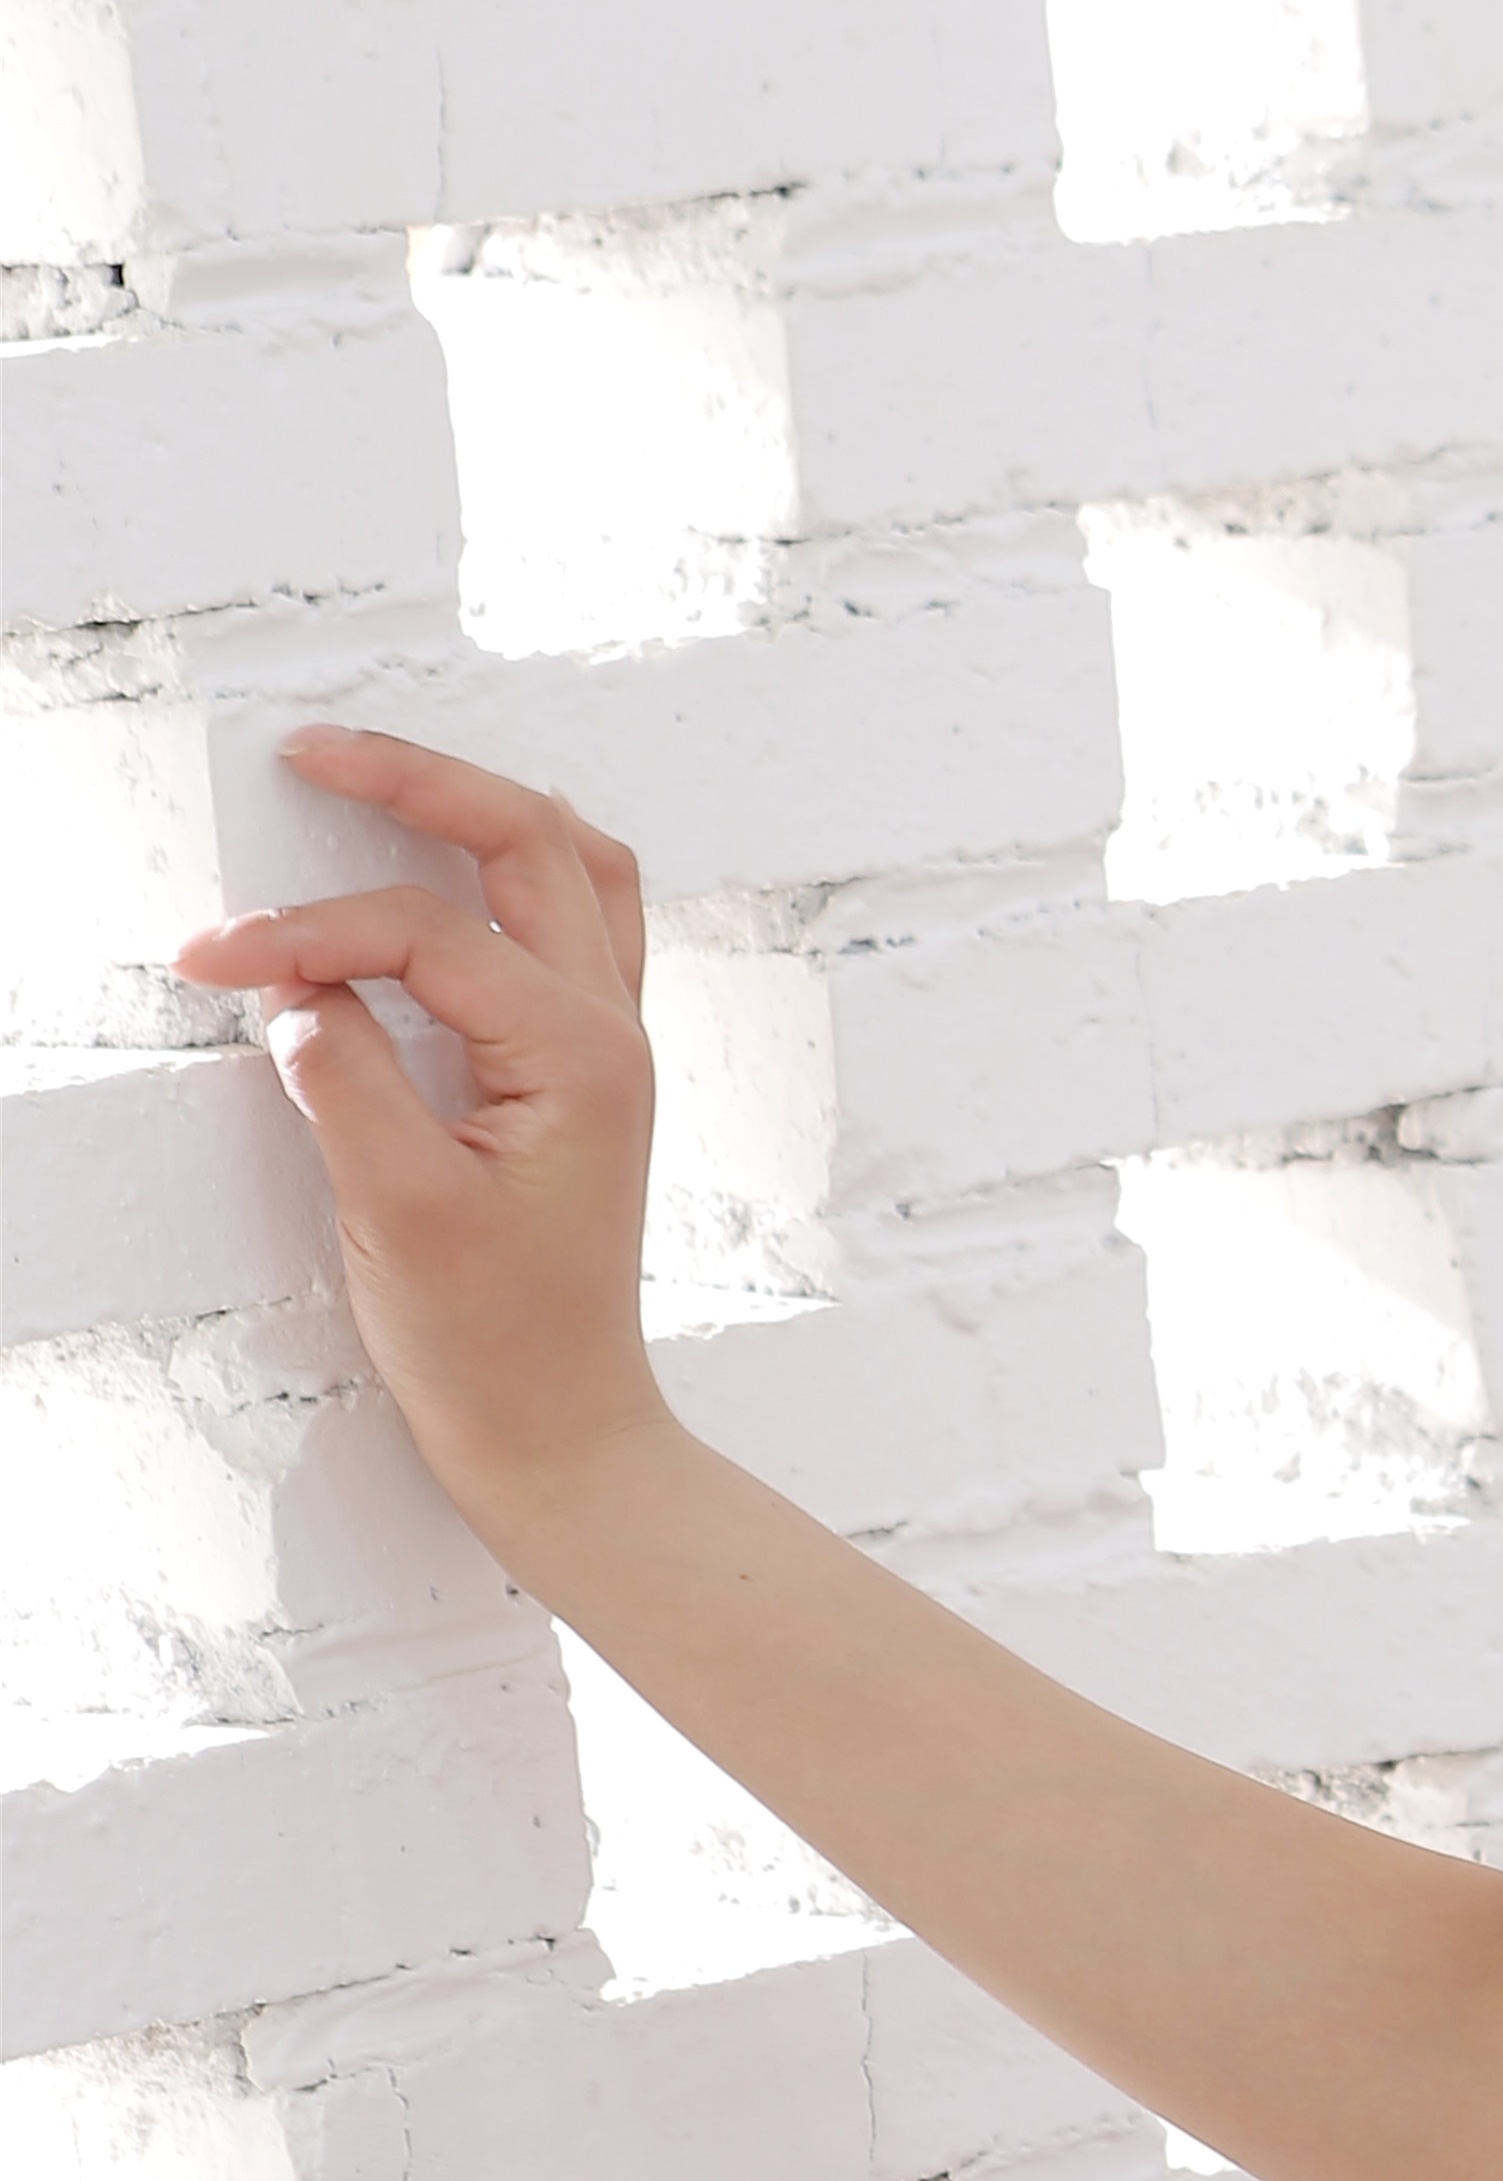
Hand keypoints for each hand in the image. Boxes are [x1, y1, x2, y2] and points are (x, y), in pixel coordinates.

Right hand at [173, 731, 673, 1536]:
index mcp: (580, 1055)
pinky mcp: (588, 1070)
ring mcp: (613, 1046)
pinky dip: (518, 872)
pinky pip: (577, 924)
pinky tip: (455, 865)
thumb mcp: (397, 1208)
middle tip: (312, 751)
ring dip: (483, 809)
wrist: (559, 1428)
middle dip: (419, 782)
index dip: (307, 933)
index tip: (210, 960)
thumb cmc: (489, 1341)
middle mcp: (614, 1031)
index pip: (428, 933)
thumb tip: (295, 986)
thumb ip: (343, 1077)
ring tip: (382, 779)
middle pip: (532, 841)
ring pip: (575, 867)